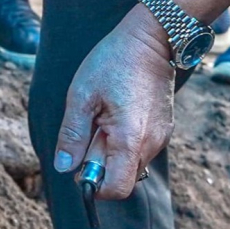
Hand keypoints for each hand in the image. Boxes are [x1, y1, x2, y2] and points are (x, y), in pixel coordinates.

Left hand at [52, 10, 178, 199]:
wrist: (151, 40)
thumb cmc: (114, 62)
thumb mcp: (82, 96)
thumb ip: (72, 135)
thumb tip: (64, 167)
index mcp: (130, 139)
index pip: (117, 189)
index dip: (95, 185)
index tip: (81, 165)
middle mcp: (151, 144)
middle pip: (124, 178)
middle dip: (102, 165)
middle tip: (92, 131)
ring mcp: (161, 137)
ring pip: (132, 164)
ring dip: (114, 152)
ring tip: (106, 118)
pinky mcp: (165, 129)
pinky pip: (141, 149)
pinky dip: (126, 142)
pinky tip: (119, 114)